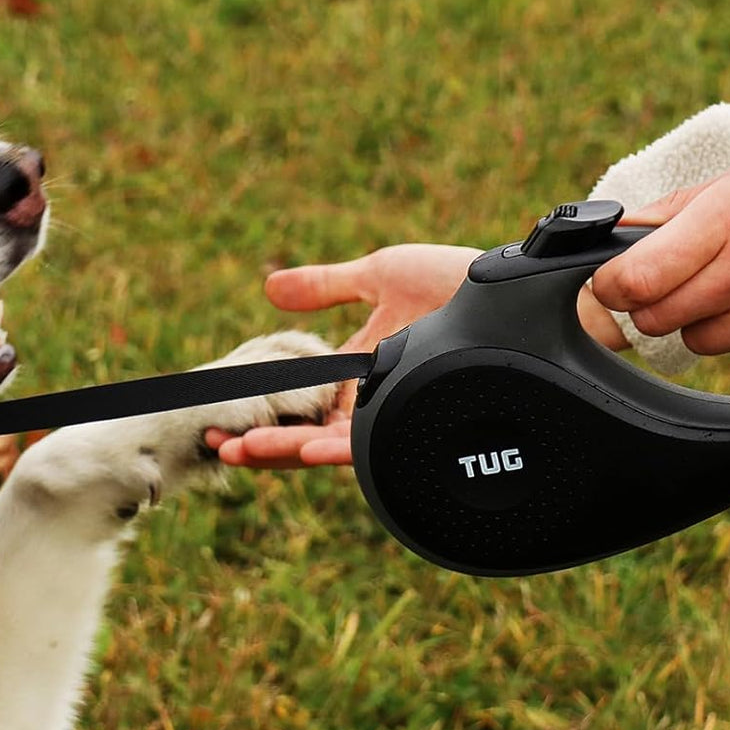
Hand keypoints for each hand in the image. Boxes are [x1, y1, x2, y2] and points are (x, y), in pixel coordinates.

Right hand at [206, 243, 626, 468]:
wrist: (515, 295)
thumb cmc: (456, 283)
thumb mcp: (378, 276)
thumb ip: (325, 285)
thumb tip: (270, 286)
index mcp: (356, 374)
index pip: (293, 401)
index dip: (255, 411)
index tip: (218, 415)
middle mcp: (370, 403)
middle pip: (300, 432)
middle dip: (256, 441)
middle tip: (214, 444)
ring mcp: (392, 415)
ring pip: (327, 445)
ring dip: (281, 450)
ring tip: (240, 452)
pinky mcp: (417, 420)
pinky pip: (370, 444)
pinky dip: (334, 448)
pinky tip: (305, 450)